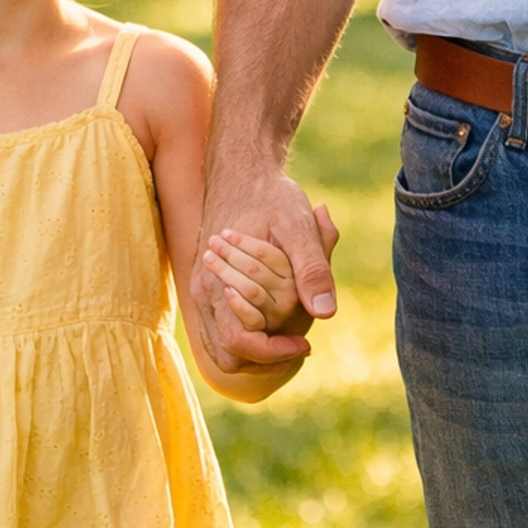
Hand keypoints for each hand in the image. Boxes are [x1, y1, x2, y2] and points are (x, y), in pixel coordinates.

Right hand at [192, 169, 338, 370]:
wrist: (241, 170)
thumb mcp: (299, 227)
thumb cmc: (272, 196)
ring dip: (255, 347)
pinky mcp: (205, 286)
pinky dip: (245, 333)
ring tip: (289, 334)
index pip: (240, 345)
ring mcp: (201, 290)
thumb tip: (325, 314)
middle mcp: (204, 292)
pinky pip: (219, 328)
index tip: (306, 343)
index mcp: (222, 282)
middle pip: (229, 355)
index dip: (275, 353)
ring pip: (221, 346)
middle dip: (265, 357)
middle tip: (298, 342)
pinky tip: (274, 320)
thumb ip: (312, 269)